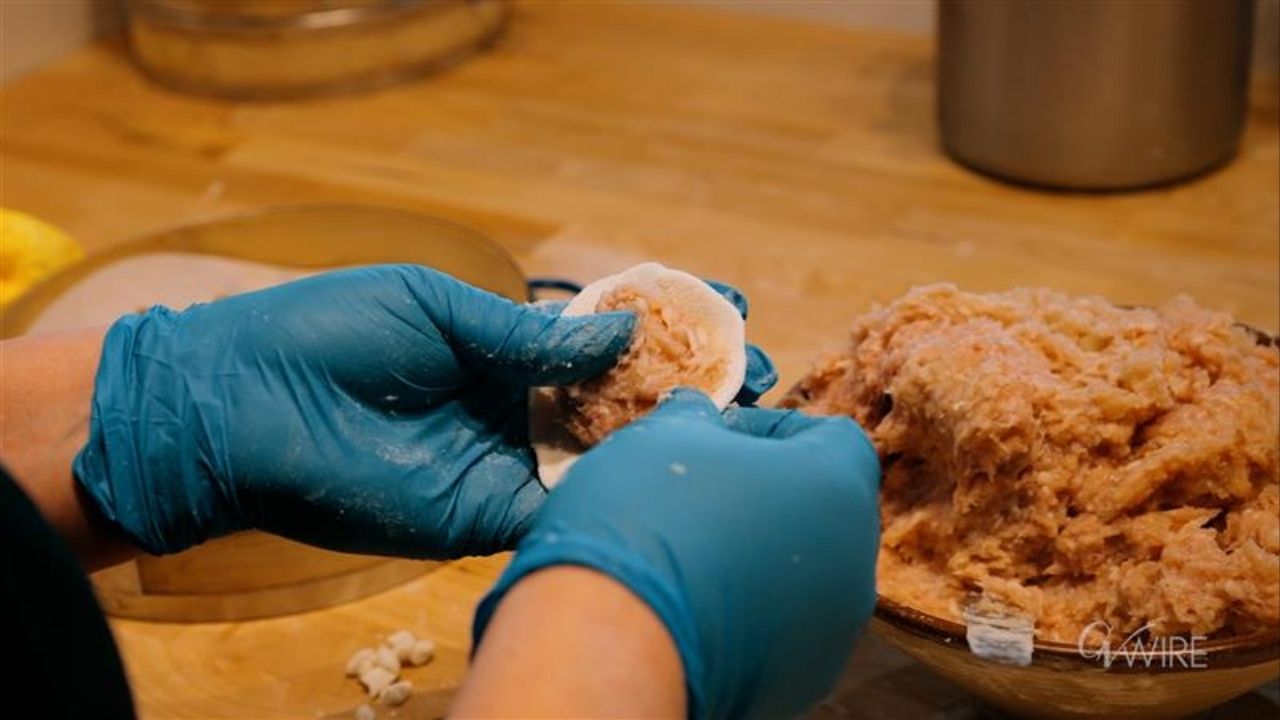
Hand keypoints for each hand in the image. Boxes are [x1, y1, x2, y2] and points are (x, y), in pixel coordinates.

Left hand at [73, 265, 774, 557]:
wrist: (241, 408)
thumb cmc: (327, 334)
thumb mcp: (436, 307)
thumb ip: (527, 331)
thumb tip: (619, 333)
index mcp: (496, 352)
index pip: (591, 352)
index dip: (649, 344)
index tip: (714, 330)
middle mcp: (508, 412)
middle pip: (605, 412)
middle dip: (667, 400)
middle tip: (743, 384)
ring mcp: (497, 466)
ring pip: (591, 465)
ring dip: (647, 451)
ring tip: (719, 430)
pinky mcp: (478, 517)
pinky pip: (552, 512)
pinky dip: (601, 499)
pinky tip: (656, 477)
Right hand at [472, 389, 880, 718]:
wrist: (614, 640)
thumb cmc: (649, 517)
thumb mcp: (663, 437)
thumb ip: (694, 417)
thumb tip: (696, 411)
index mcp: (838, 490)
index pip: (832, 437)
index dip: (773, 429)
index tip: (717, 438)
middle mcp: (855, 564)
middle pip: (820, 510)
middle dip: (764, 495)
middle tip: (696, 492)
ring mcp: (832, 632)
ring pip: (805, 575)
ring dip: (756, 556)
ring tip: (687, 555)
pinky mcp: (799, 683)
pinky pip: (781, 631)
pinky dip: (747, 614)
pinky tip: (690, 608)